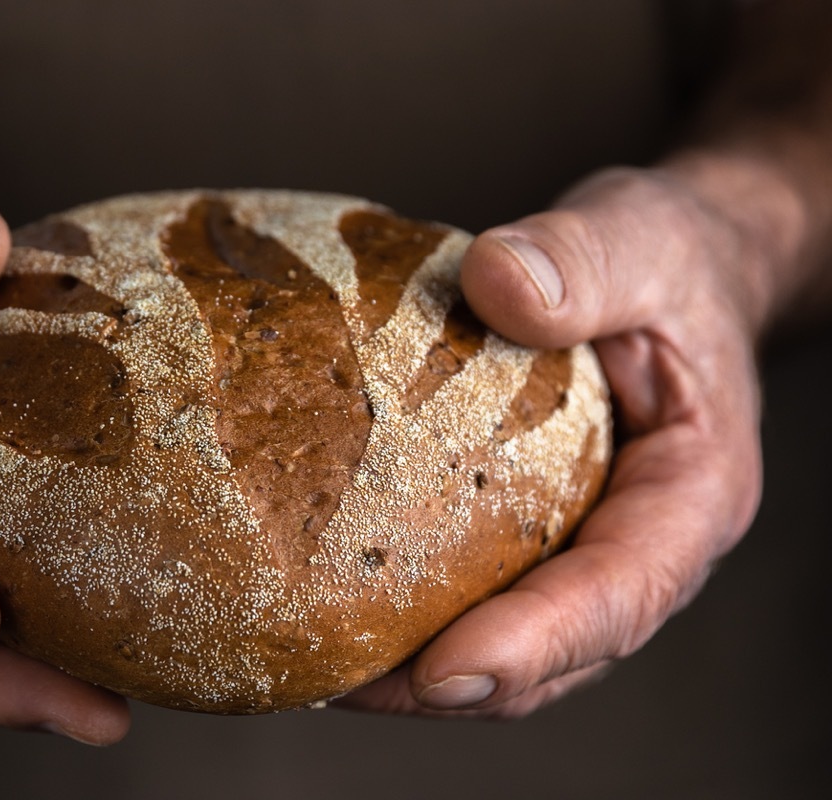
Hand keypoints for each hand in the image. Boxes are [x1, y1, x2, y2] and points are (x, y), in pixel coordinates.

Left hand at [340, 166, 764, 717]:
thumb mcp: (643, 238)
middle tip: (345, 683)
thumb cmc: (671, 258)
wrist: (674, 269)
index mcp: (691, 495)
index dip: (535, 644)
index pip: (621, 593)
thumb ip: (586, 261)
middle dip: (455, 682)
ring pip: (512, 639)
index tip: (443, 672)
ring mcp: (583, 545)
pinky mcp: (534, 530)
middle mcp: (639, 544)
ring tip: (319, 662)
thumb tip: (498, 283)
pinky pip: (480, 588)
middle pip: (557, 651)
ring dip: (420, 667)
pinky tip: (330, 594)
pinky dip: (412, 608)